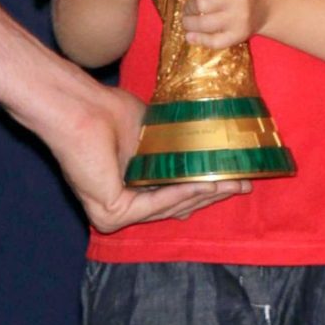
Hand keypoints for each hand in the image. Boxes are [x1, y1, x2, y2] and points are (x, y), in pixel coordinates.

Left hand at [43, 77, 242, 231]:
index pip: (170, 196)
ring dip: (204, 194)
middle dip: (212, 194)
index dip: (204, 189)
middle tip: (244, 184)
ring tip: (234, 182)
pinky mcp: (111, 213)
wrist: (81, 109)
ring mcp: (113, 214)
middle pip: (174, 205)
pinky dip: (183, 193)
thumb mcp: (153, 136)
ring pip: (168, 207)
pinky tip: (208, 183)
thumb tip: (206, 155)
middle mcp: (119, 207)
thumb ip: (174, 151)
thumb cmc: (107, 113)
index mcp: (127, 190)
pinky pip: (155, 205)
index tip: (236, 180)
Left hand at [183, 0, 267, 47]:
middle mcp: (236, 0)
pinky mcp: (237, 36)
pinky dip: (198, 40)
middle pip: (198, 5)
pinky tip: (191, 35)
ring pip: (201, 24)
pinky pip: (212, 42)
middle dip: (189, 5)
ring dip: (189, 23)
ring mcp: (237, 20)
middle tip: (191, 5)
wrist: (270, 4)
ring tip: (189, 18)